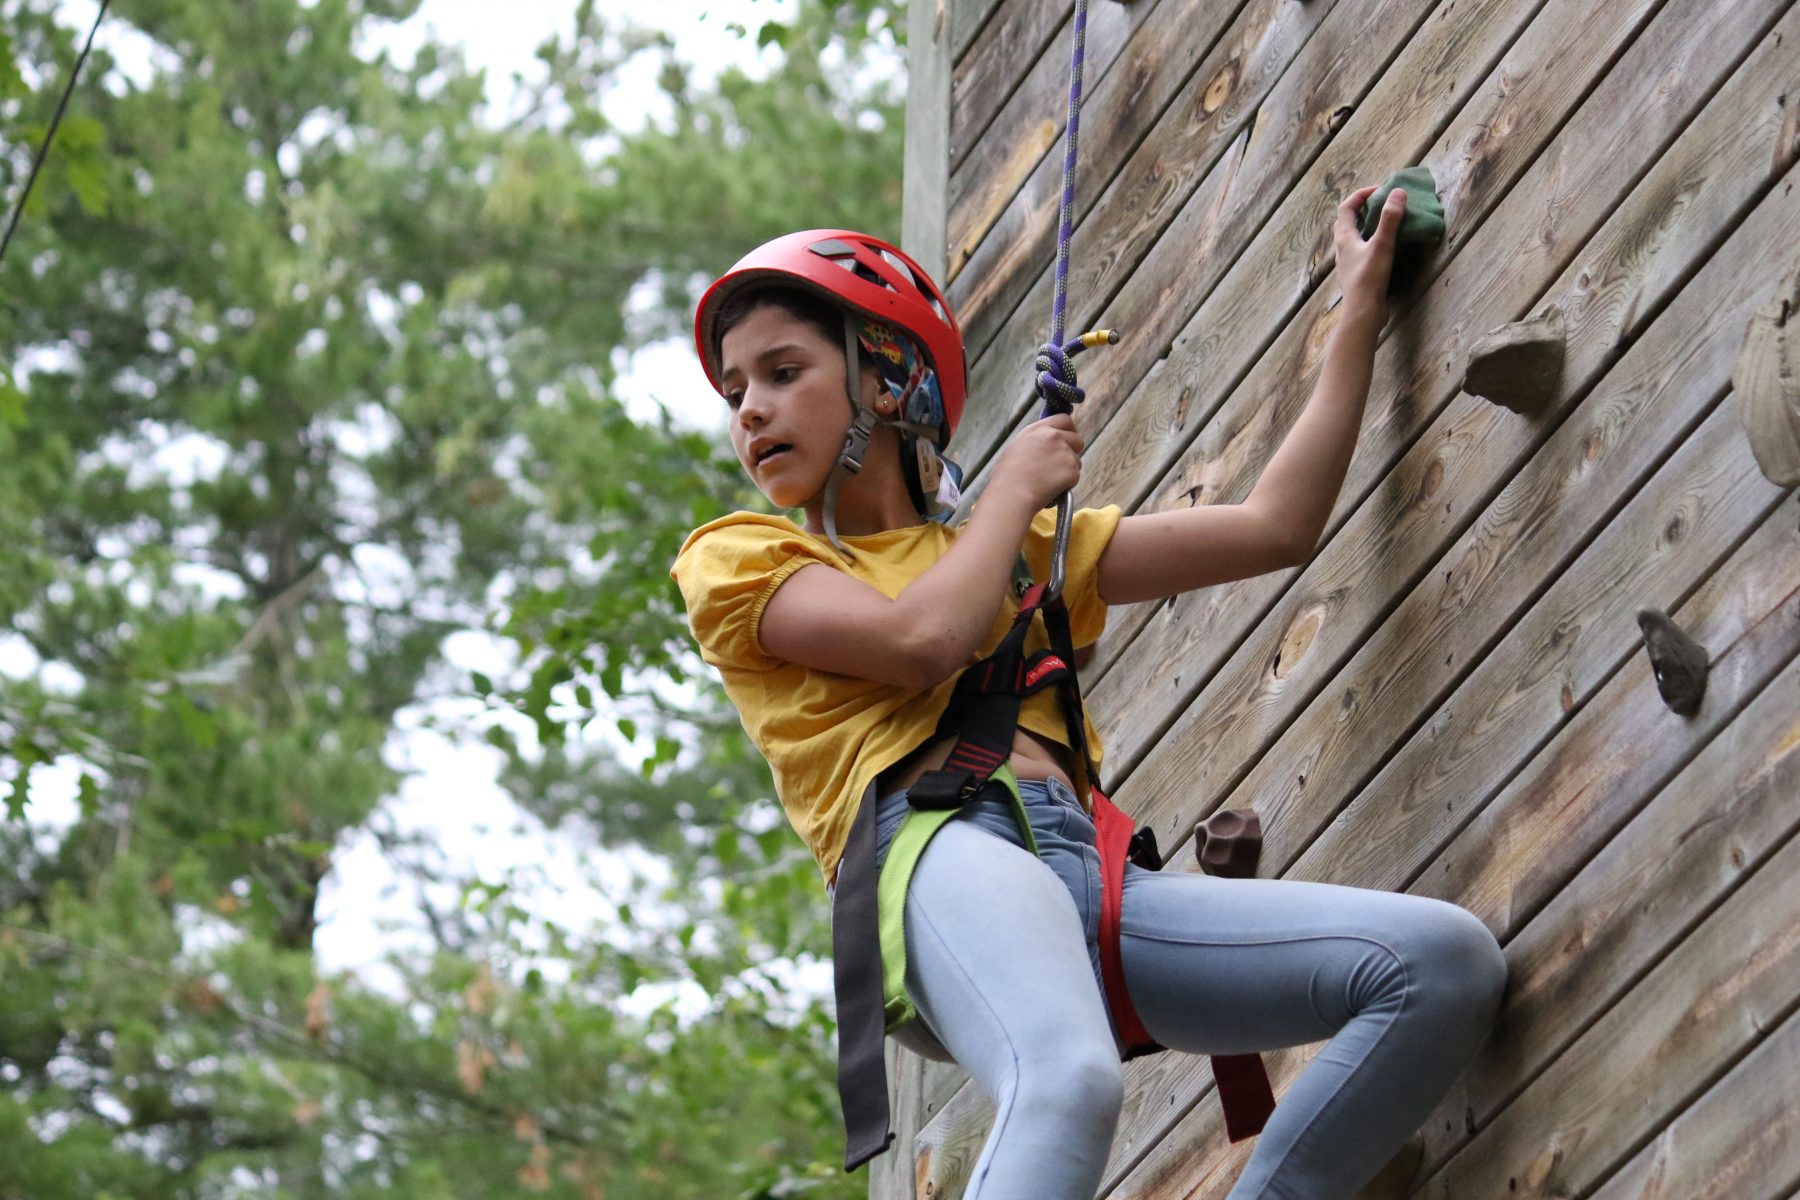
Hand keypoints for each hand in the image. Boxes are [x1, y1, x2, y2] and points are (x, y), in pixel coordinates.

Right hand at [989, 412, 1082, 512]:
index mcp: (1038, 429)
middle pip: (1077, 439)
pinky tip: (1050, 488)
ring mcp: (1064, 452)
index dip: (1069, 430)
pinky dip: (1067, 484)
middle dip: (1073, 451)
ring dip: (1068, 470)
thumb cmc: (1007, 477)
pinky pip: (1075, 477)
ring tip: (1047, 480)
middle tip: (1061, 464)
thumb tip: (1044, 444)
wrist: (1012, 495)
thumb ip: (1035, 442)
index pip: (1065, 419)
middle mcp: (1053, 436)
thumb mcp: (1016, 448)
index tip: (1067, 439)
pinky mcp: (1071, 469)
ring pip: (1076, 461)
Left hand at [1335, 184, 1404, 323]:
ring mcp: (1348, 262)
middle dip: (1363, 209)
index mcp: (1344, 238)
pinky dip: (1371, 243)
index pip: (1346, 207)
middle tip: (1382, 205)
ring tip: (1386, 224)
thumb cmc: (1369, 278)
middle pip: (1347, 222)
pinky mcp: (1356, 274)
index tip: (1380, 190)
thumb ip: (1390, 219)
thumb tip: (1398, 193)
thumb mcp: (1382, 245)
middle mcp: (1342, 249)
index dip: (1361, 195)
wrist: (1363, 312)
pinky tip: (1385, 248)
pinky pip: (1361, 251)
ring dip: (1367, 227)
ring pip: (1353, 238)